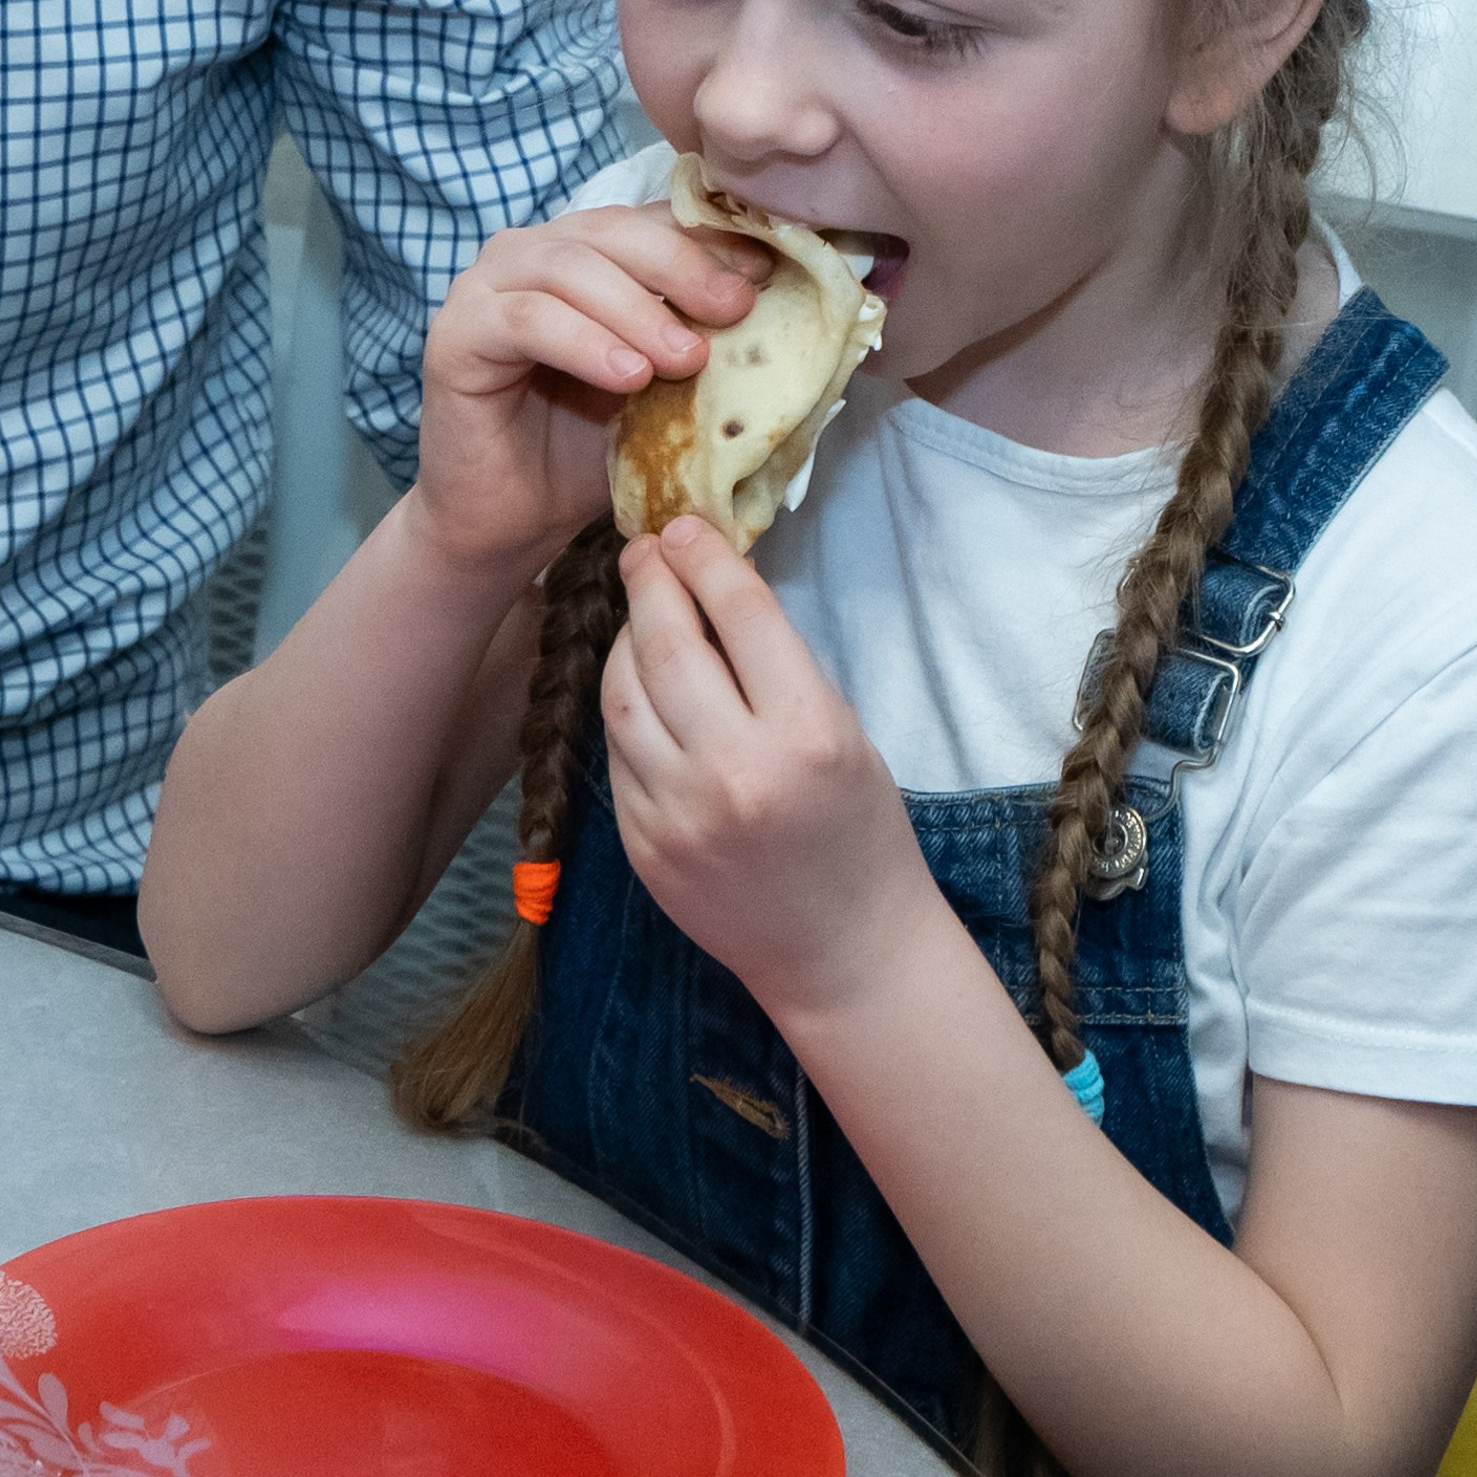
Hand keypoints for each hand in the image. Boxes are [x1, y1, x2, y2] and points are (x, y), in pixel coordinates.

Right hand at [406, 206, 768, 577]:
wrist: (514, 520)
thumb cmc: (587, 448)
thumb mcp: (661, 382)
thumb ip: (700, 334)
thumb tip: (778, 303)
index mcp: (582, 250)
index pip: (648, 219)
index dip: (709, 237)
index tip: (766, 270)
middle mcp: (529, 252)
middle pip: (611, 230)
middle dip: (681, 266)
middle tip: (734, 310)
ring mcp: (484, 287)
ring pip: (569, 268)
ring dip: (637, 310)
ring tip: (685, 359)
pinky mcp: (455, 333)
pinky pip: (525, 320)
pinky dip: (584, 342)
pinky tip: (627, 377)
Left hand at [605, 516, 940, 1024]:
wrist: (842, 950)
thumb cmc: (858, 831)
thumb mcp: (840, 730)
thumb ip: (777, 665)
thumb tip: (713, 589)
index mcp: (805, 734)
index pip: (741, 615)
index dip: (707, 559)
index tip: (685, 526)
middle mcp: (734, 771)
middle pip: (667, 645)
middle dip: (651, 584)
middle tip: (645, 550)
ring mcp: (678, 814)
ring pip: (623, 695)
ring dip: (624, 640)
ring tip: (640, 614)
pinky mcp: (642, 846)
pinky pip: (618, 752)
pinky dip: (625, 708)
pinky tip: (640, 687)